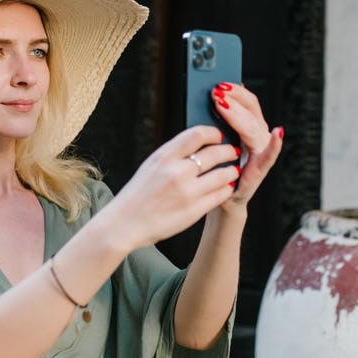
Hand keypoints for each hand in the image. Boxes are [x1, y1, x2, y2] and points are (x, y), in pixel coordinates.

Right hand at [99, 125, 240, 248]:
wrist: (124, 224)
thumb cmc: (138, 194)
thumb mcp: (151, 165)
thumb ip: (173, 154)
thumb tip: (198, 142)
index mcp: (164, 156)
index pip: (197, 134)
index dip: (213, 133)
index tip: (219, 136)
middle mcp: (176, 172)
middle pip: (215, 153)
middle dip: (228, 151)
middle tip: (233, 152)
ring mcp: (186, 192)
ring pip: (222, 175)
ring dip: (231, 171)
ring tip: (233, 170)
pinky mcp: (193, 211)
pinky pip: (219, 195)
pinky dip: (226, 189)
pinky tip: (226, 187)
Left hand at [210, 82, 282, 208]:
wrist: (221, 197)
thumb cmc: (218, 167)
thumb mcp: (218, 139)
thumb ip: (222, 120)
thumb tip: (217, 94)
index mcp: (252, 127)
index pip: (249, 102)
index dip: (236, 91)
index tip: (221, 84)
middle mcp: (260, 136)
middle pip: (252, 110)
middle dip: (234, 99)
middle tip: (216, 93)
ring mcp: (262, 151)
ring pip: (253, 126)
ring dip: (238, 114)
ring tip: (223, 105)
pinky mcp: (261, 168)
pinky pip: (270, 154)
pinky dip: (275, 144)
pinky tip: (277, 134)